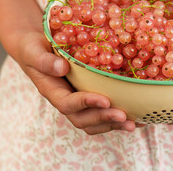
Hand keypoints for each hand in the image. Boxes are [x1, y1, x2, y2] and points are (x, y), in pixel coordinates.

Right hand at [17, 31, 136, 134]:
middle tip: (125, 117)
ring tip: (134, 123)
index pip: (68, 104)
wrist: (37, 48)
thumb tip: (62, 67)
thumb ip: (44, 60)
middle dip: (104, 119)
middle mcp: (68, 100)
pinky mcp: (91, 95)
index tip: (105, 99)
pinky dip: (119, 117)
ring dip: (114, 124)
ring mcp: (80, 100)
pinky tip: (138, 116)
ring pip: (95, 121)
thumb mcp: (33, 51)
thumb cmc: (34, 48)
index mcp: (53, 91)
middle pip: (84, 119)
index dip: (86, 104)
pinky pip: (104, 111)